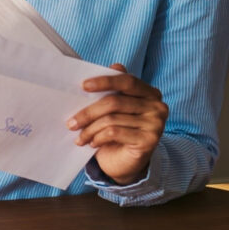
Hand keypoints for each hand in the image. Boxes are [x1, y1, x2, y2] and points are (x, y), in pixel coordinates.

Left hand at [67, 64, 167, 184]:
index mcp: (150, 93)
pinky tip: (92, 143)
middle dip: (89, 112)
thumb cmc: (118, 132)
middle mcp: (157, 106)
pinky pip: (115, 133)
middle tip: (71, 123)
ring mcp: (155, 123)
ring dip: (90, 129)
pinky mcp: (149, 140)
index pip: (127, 81)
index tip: (83, 86)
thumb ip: (112, 90)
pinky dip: (98, 137)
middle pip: (115, 102)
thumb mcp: (113, 111)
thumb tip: (110, 66)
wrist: (126, 163)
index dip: (105, 81)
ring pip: (112, 119)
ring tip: (79, 138)